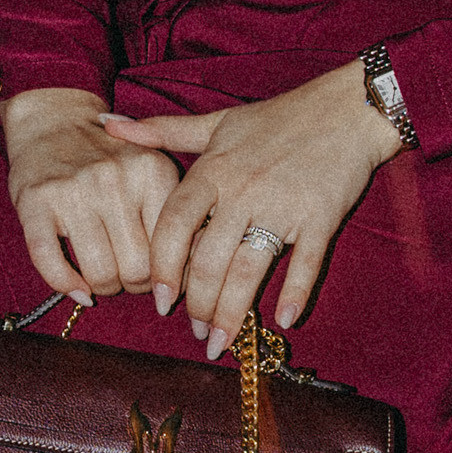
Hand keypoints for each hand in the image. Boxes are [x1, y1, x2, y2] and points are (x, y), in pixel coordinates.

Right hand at [1, 89, 181, 305]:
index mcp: (153, 172)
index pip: (174, 250)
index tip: (162, 275)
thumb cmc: (113, 158)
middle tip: (131, 278)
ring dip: (104, 287)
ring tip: (106, 278)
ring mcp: (71, 190)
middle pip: (138, 269)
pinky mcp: (34, 201)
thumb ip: (175, 214)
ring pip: (100, 272)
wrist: (53, 119)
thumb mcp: (154, 171)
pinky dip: (65, 284)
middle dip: (137, 286)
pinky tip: (77, 289)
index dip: (169, 274)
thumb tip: (193, 276)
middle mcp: (113, 180)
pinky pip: (50, 260)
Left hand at [99, 60, 404, 357]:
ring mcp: (282, 208)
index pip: (175, 227)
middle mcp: (241, 193)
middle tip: (195, 334)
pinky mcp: (320, 219)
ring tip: (223, 340)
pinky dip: (296, 293)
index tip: (159, 301)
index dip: (164, 267)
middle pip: (209, 259)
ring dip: (234, 311)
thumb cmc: (278, 117)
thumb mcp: (215, 122)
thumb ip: (161, 131)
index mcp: (212, 172)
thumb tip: (106, 122)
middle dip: (199, 303)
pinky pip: (306, 263)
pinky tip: (286, 321)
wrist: (345, 112)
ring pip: (249, 269)